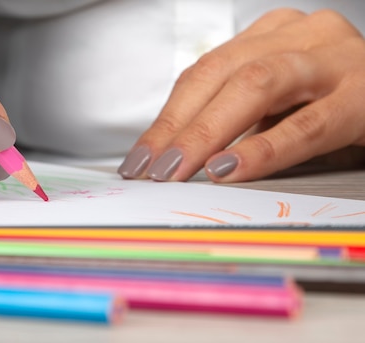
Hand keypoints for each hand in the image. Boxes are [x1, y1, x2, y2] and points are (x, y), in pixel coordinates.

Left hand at [118, 9, 364, 182]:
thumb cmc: (339, 100)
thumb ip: (237, 117)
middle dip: (178, 126)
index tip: (140, 157)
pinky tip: (231, 167)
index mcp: (272, 36)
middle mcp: (300, 36)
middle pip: (221, 74)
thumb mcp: (281, 101)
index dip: (167, 117)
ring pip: (256, 86)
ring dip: (208, 132)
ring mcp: (334, 59)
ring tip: (179, 169)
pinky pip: (306, 123)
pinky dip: (263, 149)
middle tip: (150, 169)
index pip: (203, 73)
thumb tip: (176, 156)